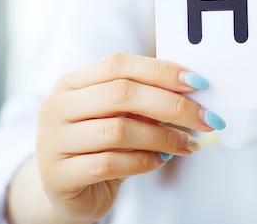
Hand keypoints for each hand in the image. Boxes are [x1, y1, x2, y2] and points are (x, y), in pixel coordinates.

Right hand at [32, 53, 224, 222]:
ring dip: (163, 137)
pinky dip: (144, 162)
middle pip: (121, 93)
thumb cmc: (98, 147)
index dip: (161, 71)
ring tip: (186, 144)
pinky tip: (160, 161)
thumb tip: (191, 92)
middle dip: (172, 104)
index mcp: (71, 82)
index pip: (119, 64)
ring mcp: (53, 142)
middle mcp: (56, 107)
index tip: (198, 82)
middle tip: (203, 117)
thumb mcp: (117, 116)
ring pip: (118, 130)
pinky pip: (110, 164)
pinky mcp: (58, 176)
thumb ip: (143, 100)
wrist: (65, 193)